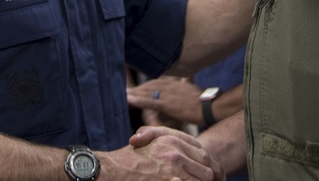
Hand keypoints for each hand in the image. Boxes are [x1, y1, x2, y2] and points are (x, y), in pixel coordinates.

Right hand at [102, 126, 222, 180]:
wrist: (113, 171)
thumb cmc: (128, 159)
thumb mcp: (150, 142)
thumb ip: (169, 145)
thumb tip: (182, 153)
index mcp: (172, 141)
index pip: (202, 154)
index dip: (204, 166)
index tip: (203, 174)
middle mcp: (175, 154)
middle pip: (205, 170)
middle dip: (204, 179)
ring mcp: (173, 170)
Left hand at [127, 76, 202, 124]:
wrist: (210, 106)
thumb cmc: (204, 99)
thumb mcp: (193, 87)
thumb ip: (186, 81)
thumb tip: (186, 76)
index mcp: (175, 82)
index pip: (157, 81)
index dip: (146, 84)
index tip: (137, 87)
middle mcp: (170, 86)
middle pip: (149, 85)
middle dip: (137, 88)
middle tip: (124, 90)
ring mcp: (168, 95)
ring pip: (147, 92)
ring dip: (134, 93)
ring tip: (122, 94)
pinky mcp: (168, 104)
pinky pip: (150, 101)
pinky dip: (138, 100)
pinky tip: (129, 99)